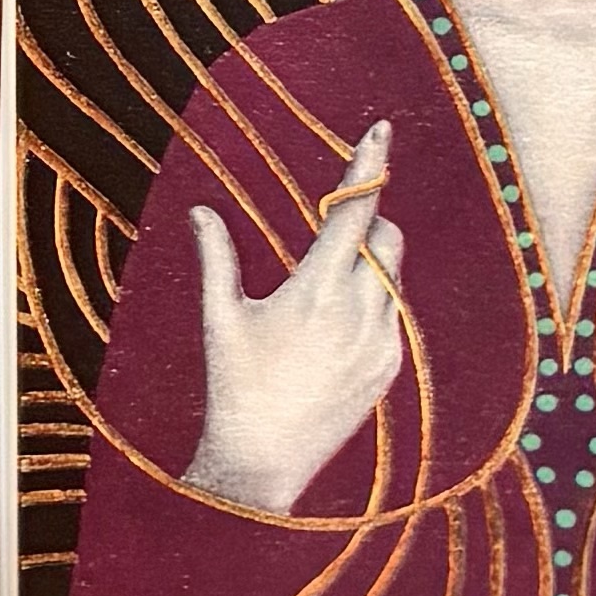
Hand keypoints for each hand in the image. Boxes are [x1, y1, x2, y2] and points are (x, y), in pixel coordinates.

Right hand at [183, 123, 405, 517]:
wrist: (262, 463)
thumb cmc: (233, 385)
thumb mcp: (220, 317)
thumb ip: (216, 256)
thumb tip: (201, 210)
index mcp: (314, 290)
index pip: (354, 211)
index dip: (368, 166)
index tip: (380, 132)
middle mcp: (357, 311)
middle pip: (386, 236)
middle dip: (366, 224)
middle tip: (331, 235)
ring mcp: (381, 342)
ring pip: (394, 276)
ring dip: (371, 264)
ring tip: (326, 291)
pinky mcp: (390, 367)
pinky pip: (394, 315)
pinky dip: (374, 305)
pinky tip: (334, 331)